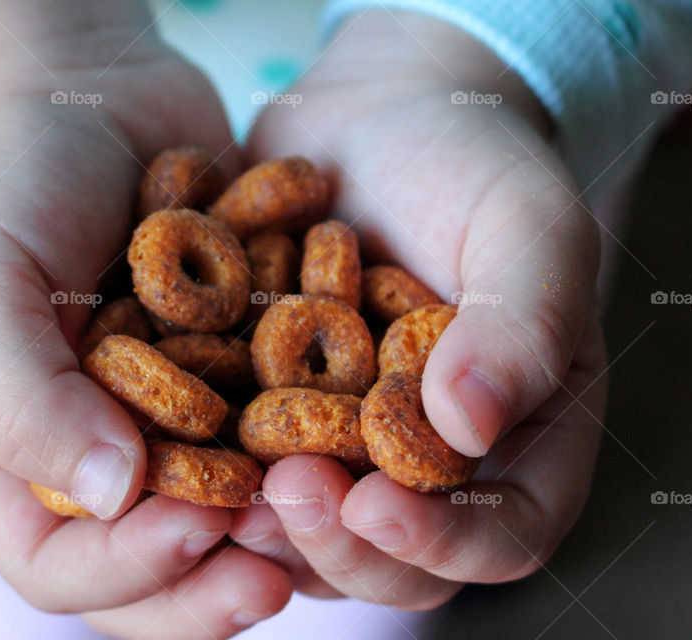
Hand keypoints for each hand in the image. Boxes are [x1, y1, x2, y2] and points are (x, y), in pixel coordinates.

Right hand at [0, 2, 289, 636]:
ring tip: (323, 518)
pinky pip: (268, 434)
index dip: (124, 573)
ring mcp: (167, 415)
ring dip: (271, 534)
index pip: (56, 564)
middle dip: (207, 588)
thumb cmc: (9, 179)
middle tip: (276, 578)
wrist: (89, 92)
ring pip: (221, 516)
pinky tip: (352, 440)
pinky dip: (305, 450)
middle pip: (145, 568)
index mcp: (14, 452)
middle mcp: (95, 449)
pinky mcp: (230, 371)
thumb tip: (111, 498)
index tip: (195, 533)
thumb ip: (22, 397)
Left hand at [230, 10, 606, 607]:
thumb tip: (470, 427)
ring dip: (263, 526)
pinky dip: (211, 471)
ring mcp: (348, 450)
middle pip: (394, 561)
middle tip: (284, 491)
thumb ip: (520, 326)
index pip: (499, 536)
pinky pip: (246, 469)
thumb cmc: (473, 164)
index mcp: (518, 440)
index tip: (374, 505)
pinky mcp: (277, 417)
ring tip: (216, 488)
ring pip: (310, 534)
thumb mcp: (525, 227)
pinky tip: (166, 444)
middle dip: (338, 545)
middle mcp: (430, 466)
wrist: (382, 116)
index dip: (440, 543)